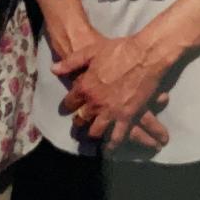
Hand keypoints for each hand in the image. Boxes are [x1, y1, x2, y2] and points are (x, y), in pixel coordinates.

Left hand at [54, 35, 169, 150]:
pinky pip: (117, 137)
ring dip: (93, 136)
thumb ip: (71, 62)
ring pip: (97, 132)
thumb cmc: (118, 50)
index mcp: (85, 86)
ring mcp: (111, 111)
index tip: (67, 108)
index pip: (69, 102)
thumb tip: (54, 70)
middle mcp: (95, 103)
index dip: (67, 106)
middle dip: (78, 124)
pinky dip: (112, 145)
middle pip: (81, 119)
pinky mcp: (128, 117)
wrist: (144, 55)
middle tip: (77, 127)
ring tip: (91, 139)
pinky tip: (110, 150)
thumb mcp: (91, 51)